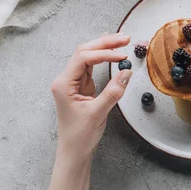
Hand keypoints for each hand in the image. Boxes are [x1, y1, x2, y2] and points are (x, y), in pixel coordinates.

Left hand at [51, 33, 131, 162]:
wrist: (74, 151)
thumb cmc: (80, 135)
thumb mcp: (98, 113)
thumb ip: (113, 91)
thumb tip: (126, 72)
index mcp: (64, 84)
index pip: (84, 58)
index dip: (104, 54)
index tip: (122, 56)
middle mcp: (66, 79)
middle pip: (85, 52)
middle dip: (105, 44)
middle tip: (125, 39)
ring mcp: (74, 82)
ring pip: (88, 56)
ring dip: (105, 48)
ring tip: (122, 41)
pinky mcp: (82, 86)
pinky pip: (92, 66)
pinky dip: (104, 57)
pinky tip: (112, 51)